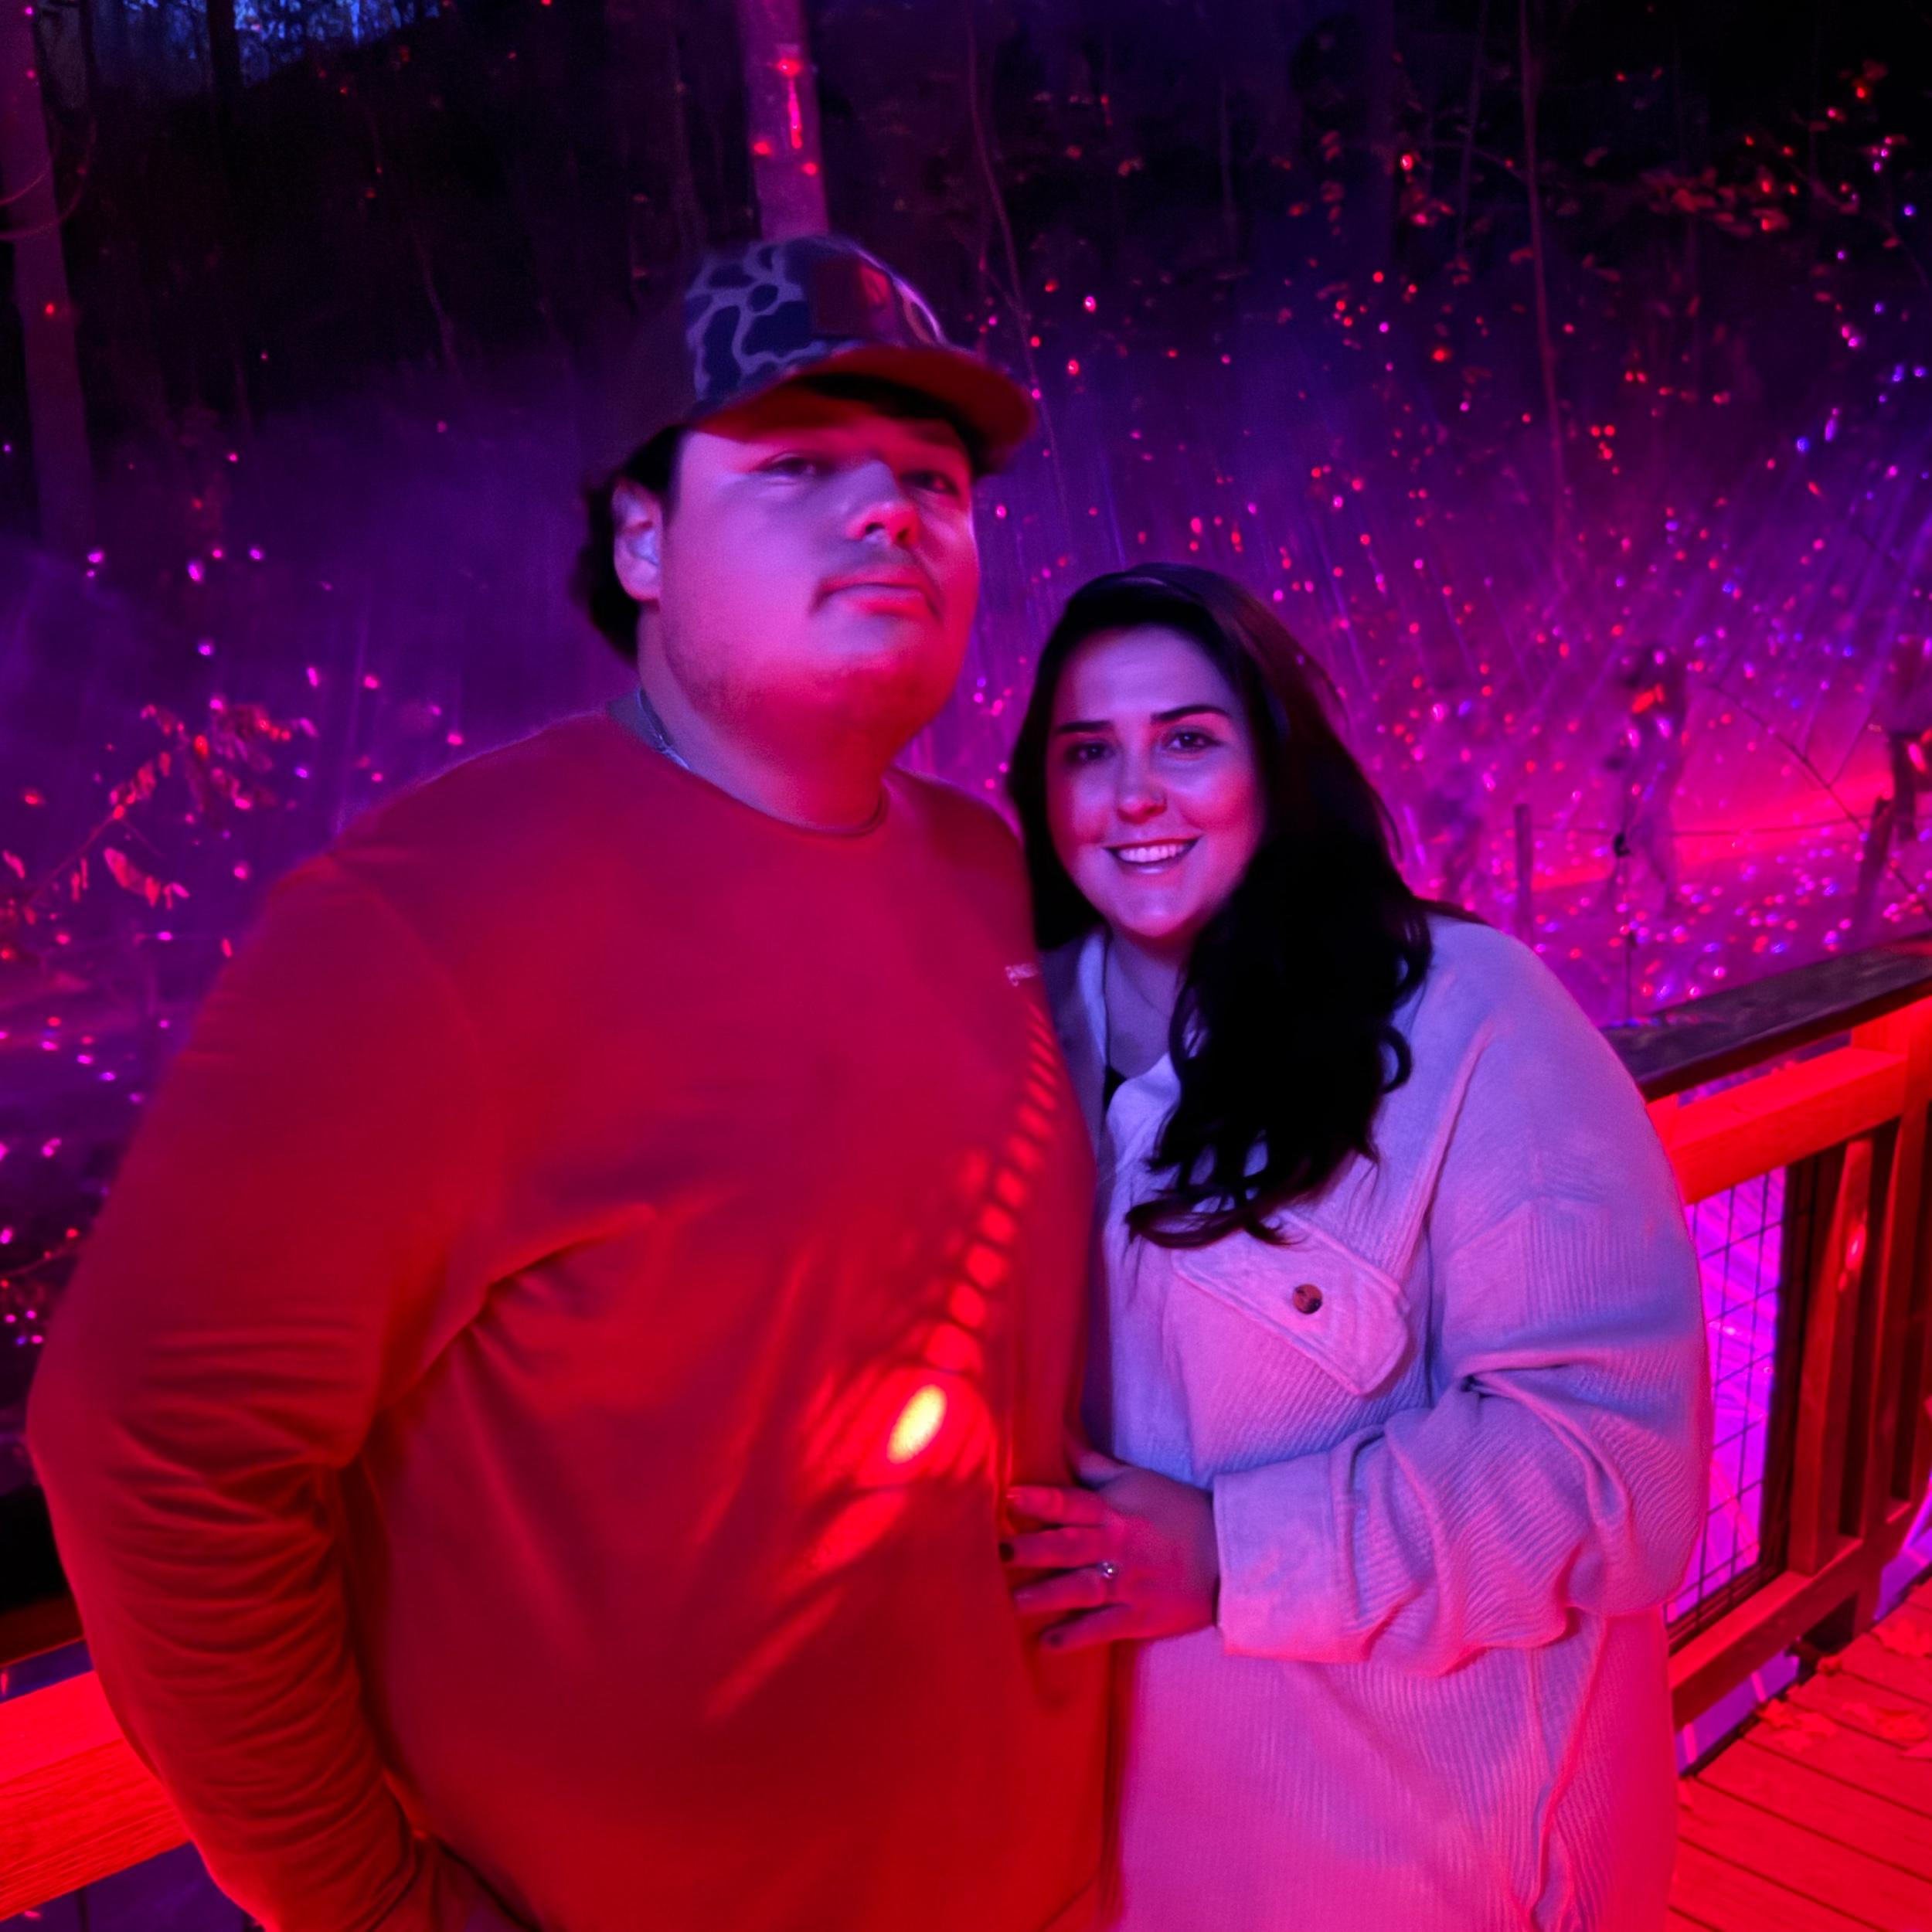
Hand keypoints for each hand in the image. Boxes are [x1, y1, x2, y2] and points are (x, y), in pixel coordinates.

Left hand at [1003, 1446, 1219, 1651]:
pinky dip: (1077, 1636)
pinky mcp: (1140, 1618)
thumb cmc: (1178, 1511)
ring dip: (1048, 1595)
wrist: (1230, 1555)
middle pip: (1071, 1546)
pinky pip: (1104, 1628)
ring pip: (1083, 1588)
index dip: (1043, 1499)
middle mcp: (1119, 1547)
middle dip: (1035, 1548)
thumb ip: (1092, 1465)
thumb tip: (1059, 1431)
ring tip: (1015, 1601)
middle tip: (1000, 1551)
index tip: (1011, 1496)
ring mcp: (1129, 1585)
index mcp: (1116, 1512)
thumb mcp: (1137, 1481)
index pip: (1074, 1502)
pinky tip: (1048, 1643)